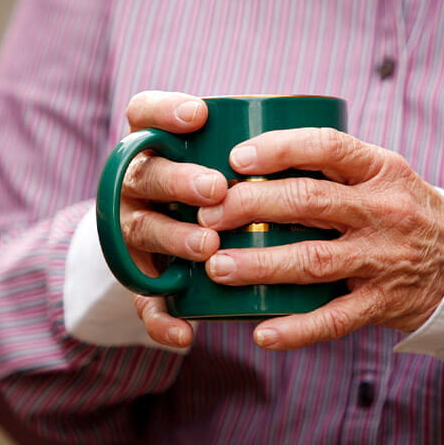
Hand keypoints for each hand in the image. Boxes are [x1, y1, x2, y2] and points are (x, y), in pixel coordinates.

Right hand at [120, 91, 225, 347]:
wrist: (169, 240)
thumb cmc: (213, 187)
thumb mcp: (220, 159)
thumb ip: (247, 146)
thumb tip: (310, 129)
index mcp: (153, 146)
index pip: (143, 114)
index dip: (164, 111)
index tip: (199, 115)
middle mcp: (136, 185)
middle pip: (145, 175)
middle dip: (179, 181)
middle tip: (215, 190)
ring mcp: (133, 229)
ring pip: (142, 230)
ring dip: (173, 238)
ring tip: (207, 247)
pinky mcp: (139, 277)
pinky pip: (142, 300)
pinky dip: (161, 318)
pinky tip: (184, 332)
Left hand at [197, 128, 443, 349]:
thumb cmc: (400, 210)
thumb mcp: (381, 175)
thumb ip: (330, 166)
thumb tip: (245, 159)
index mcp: (380, 170)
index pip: (327, 147)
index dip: (278, 149)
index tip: (235, 158)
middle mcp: (384, 211)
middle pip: (309, 202)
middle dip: (251, 206)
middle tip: (207, 215)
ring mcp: (384, 259)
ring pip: (313, 261)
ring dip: (260, 265)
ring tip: (217, 267)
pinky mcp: (383, 303)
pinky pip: (335, 319)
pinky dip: (296, 329)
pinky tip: (260, 333)